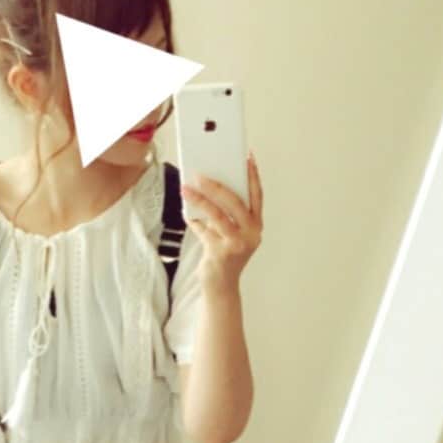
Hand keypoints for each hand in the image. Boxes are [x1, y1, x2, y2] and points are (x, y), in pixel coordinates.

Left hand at [181, 152, 263, 291]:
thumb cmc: (224, 255)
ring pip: (218, 215)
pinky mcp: (221, 253)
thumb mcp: (229, 233)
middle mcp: (251, 234)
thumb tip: (207, 187)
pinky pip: (204, 231)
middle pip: (235, 202)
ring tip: (186, 188)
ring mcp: (237, 244)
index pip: (256, 195)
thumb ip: (224, 214)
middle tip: (200, 174)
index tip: (246, 157)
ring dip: (200, 200)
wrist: (221, 286)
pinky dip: (194, 222)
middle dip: (217, 186)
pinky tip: (187, 213)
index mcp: (256, 225)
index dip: (253, 175)